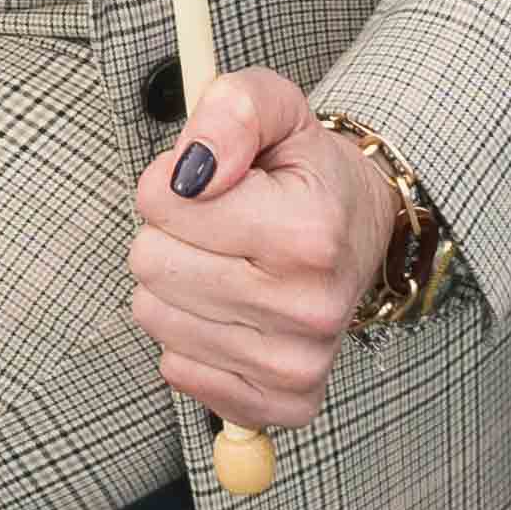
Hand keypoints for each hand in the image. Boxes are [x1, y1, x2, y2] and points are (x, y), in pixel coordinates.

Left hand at [123, 62, 393, 436]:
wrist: (360, 227)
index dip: (170, 181)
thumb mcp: (273, 107)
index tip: (208, 181)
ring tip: (227, 264)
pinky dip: (189, 337)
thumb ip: (230, 111)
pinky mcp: (286, 401)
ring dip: (176, 286)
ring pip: (156, 317)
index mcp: (307, 232)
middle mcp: (309, 306)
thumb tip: (191, 169)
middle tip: (219, 226)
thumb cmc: (303, 169)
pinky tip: (231, 311)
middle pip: (150, 263)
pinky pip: (178, 370)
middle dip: (169, 233)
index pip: (160, 201)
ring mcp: (299, 362)